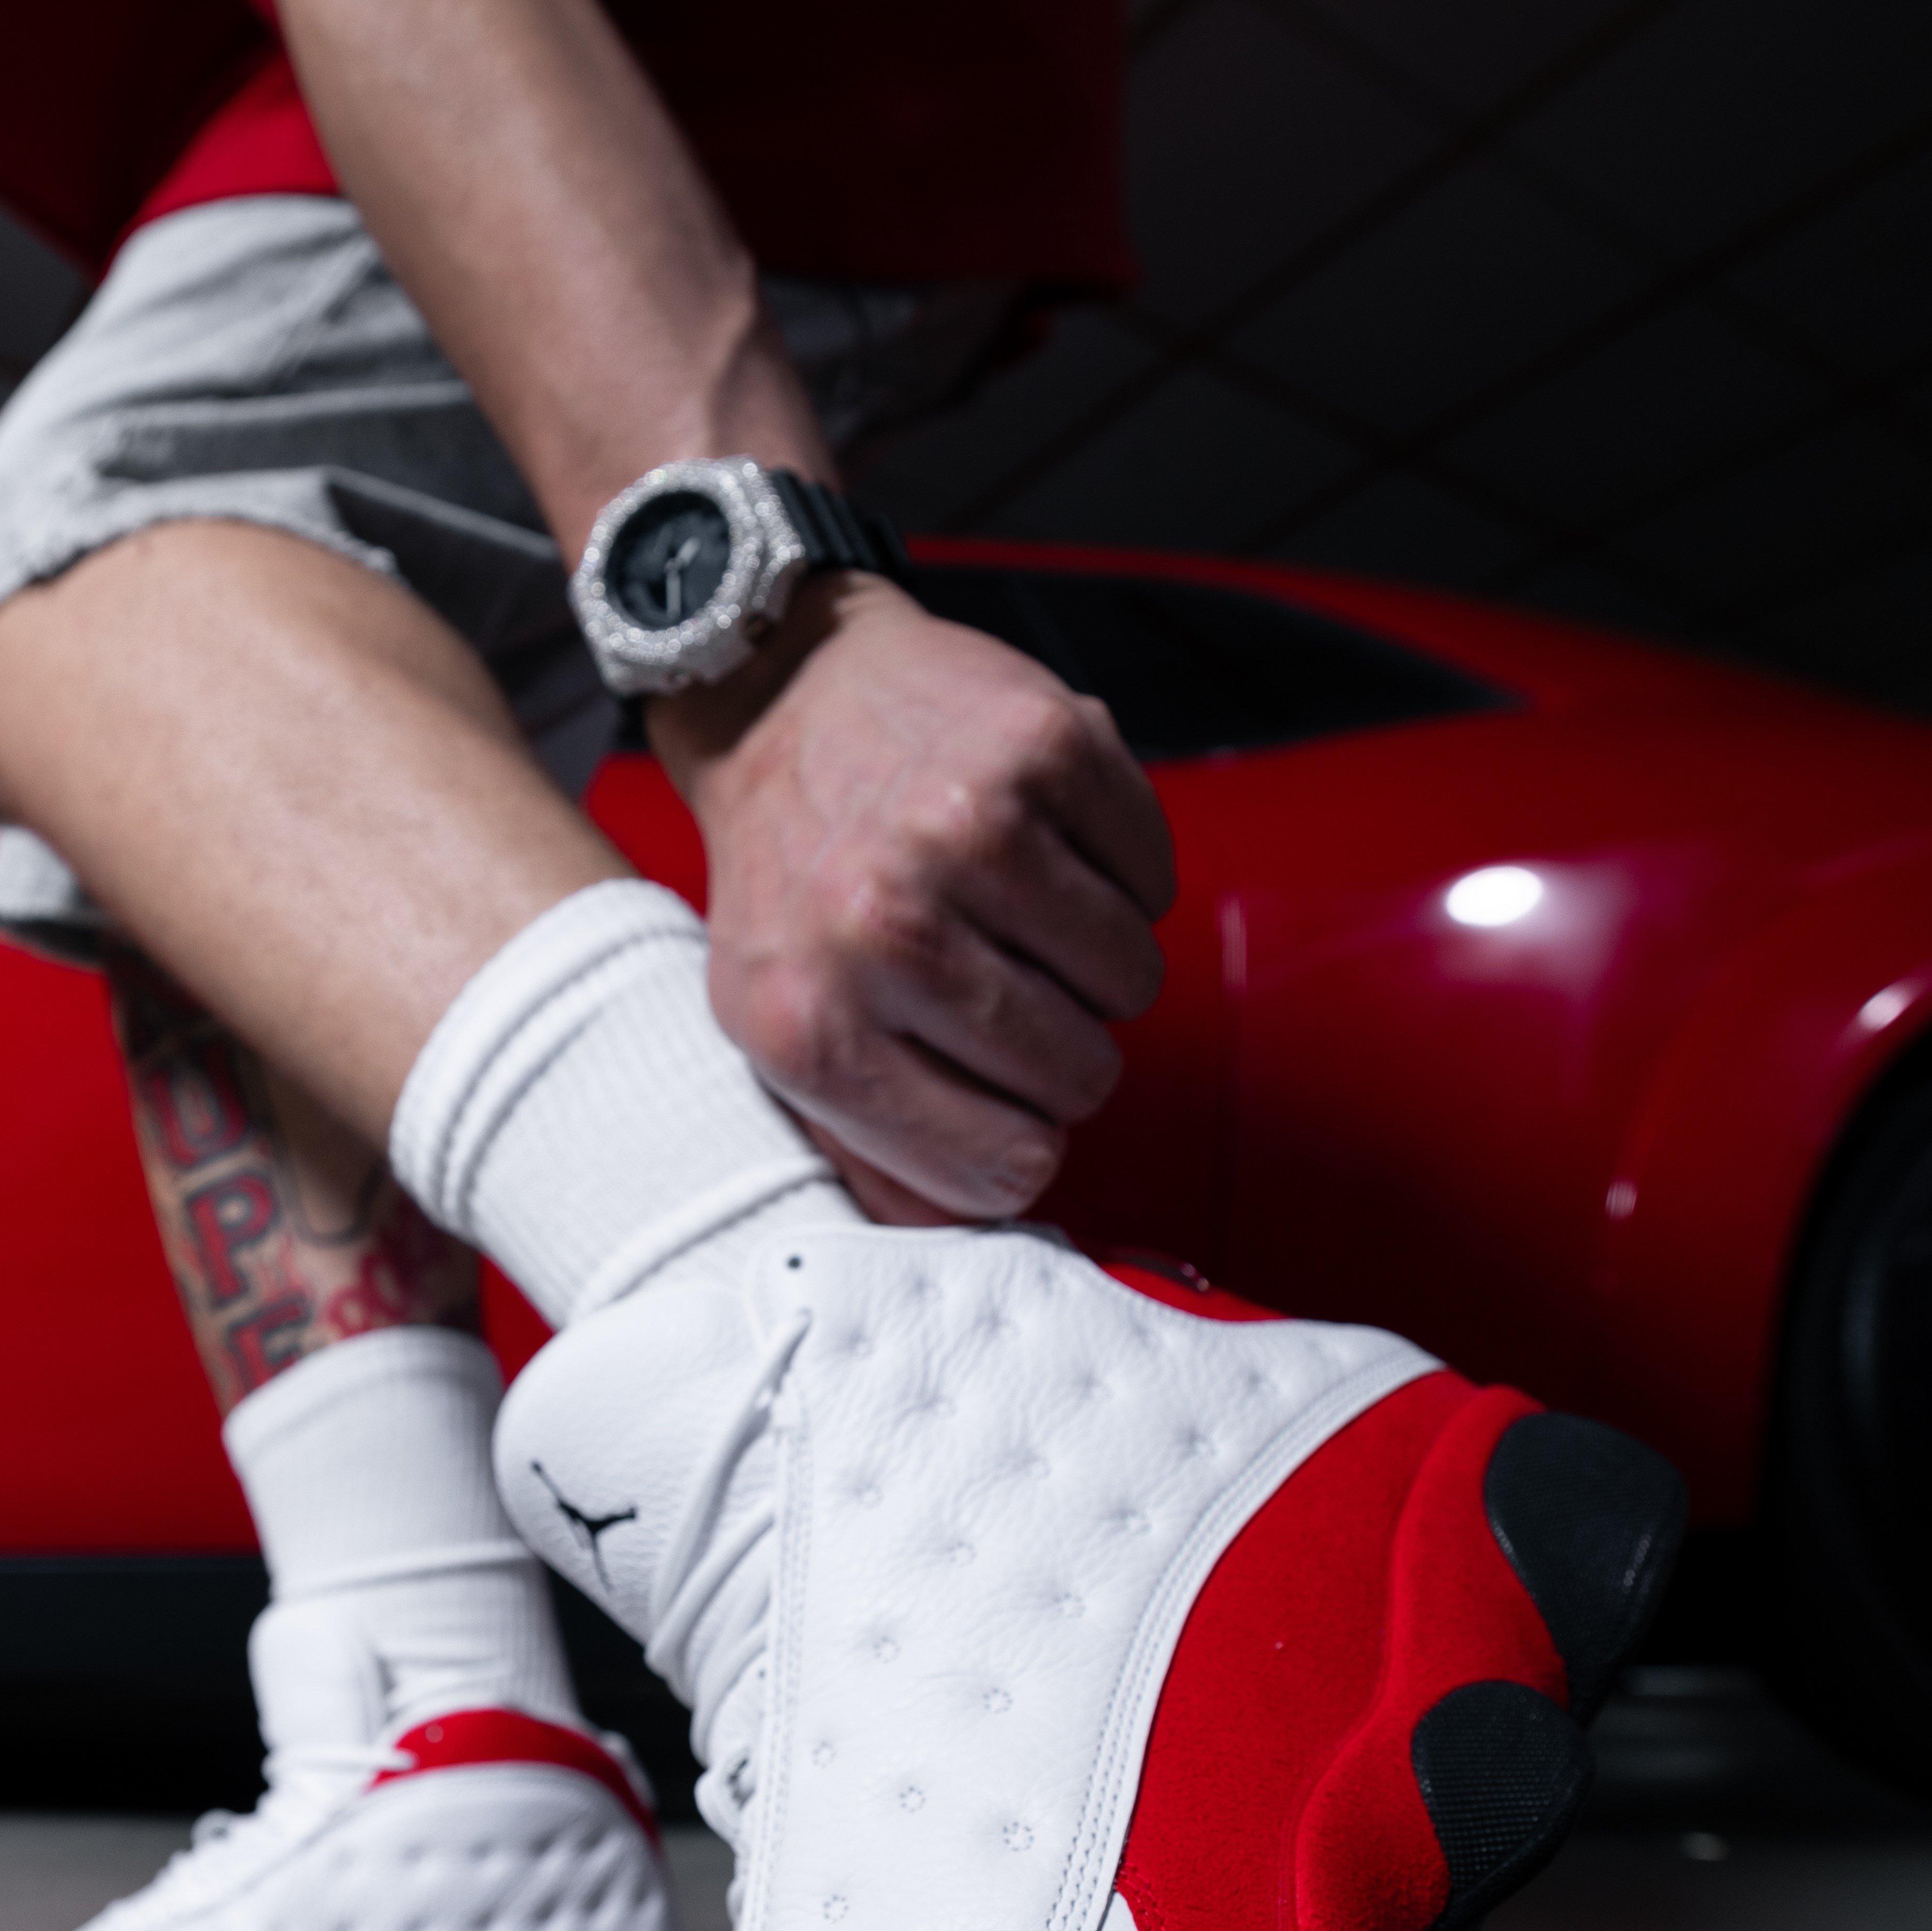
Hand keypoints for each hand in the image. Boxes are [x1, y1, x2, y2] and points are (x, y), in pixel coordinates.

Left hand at [654, 575, 1175, 1221]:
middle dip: (1062, 1048)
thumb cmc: (792, 877)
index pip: (1003, 1168)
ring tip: (1018, 916)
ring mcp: (968, 830)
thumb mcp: (778, 1032)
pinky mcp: (1045, 748)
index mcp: (813, 1029)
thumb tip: (972, 1236)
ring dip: (1095, 963)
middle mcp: (886, 929)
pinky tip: (1043, 847)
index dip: (1019, 1139)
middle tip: (1004, 987)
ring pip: (1131, 980)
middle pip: (1079, 1076)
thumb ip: (868, 1149)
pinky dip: (1119, 873)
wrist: (780, 694)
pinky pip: (1153, 877)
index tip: (996, 1096)